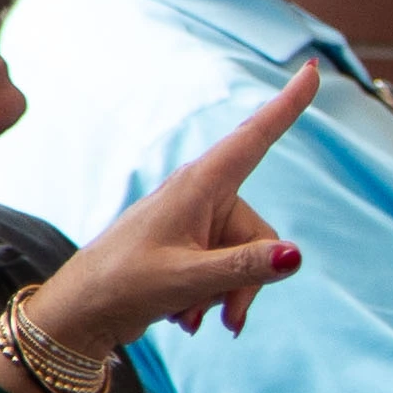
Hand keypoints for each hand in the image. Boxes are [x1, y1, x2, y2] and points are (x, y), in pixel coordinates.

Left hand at [24, 63, 314, 357]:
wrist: (80, 315)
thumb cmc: (122, 285)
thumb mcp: (187, 279)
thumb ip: (244, 267)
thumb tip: (295, 256)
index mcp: (198, 186)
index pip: (254, 138)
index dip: (287, 105)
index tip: (312, 72)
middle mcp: (202, 198)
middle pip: (261, 234)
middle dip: (249, 280)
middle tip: (227, 320)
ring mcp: (198, 223)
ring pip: (248, 258)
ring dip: (226, 294)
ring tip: (192, 317)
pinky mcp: (193, 247)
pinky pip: (228, 269)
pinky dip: (214, 296)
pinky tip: (188, 317)